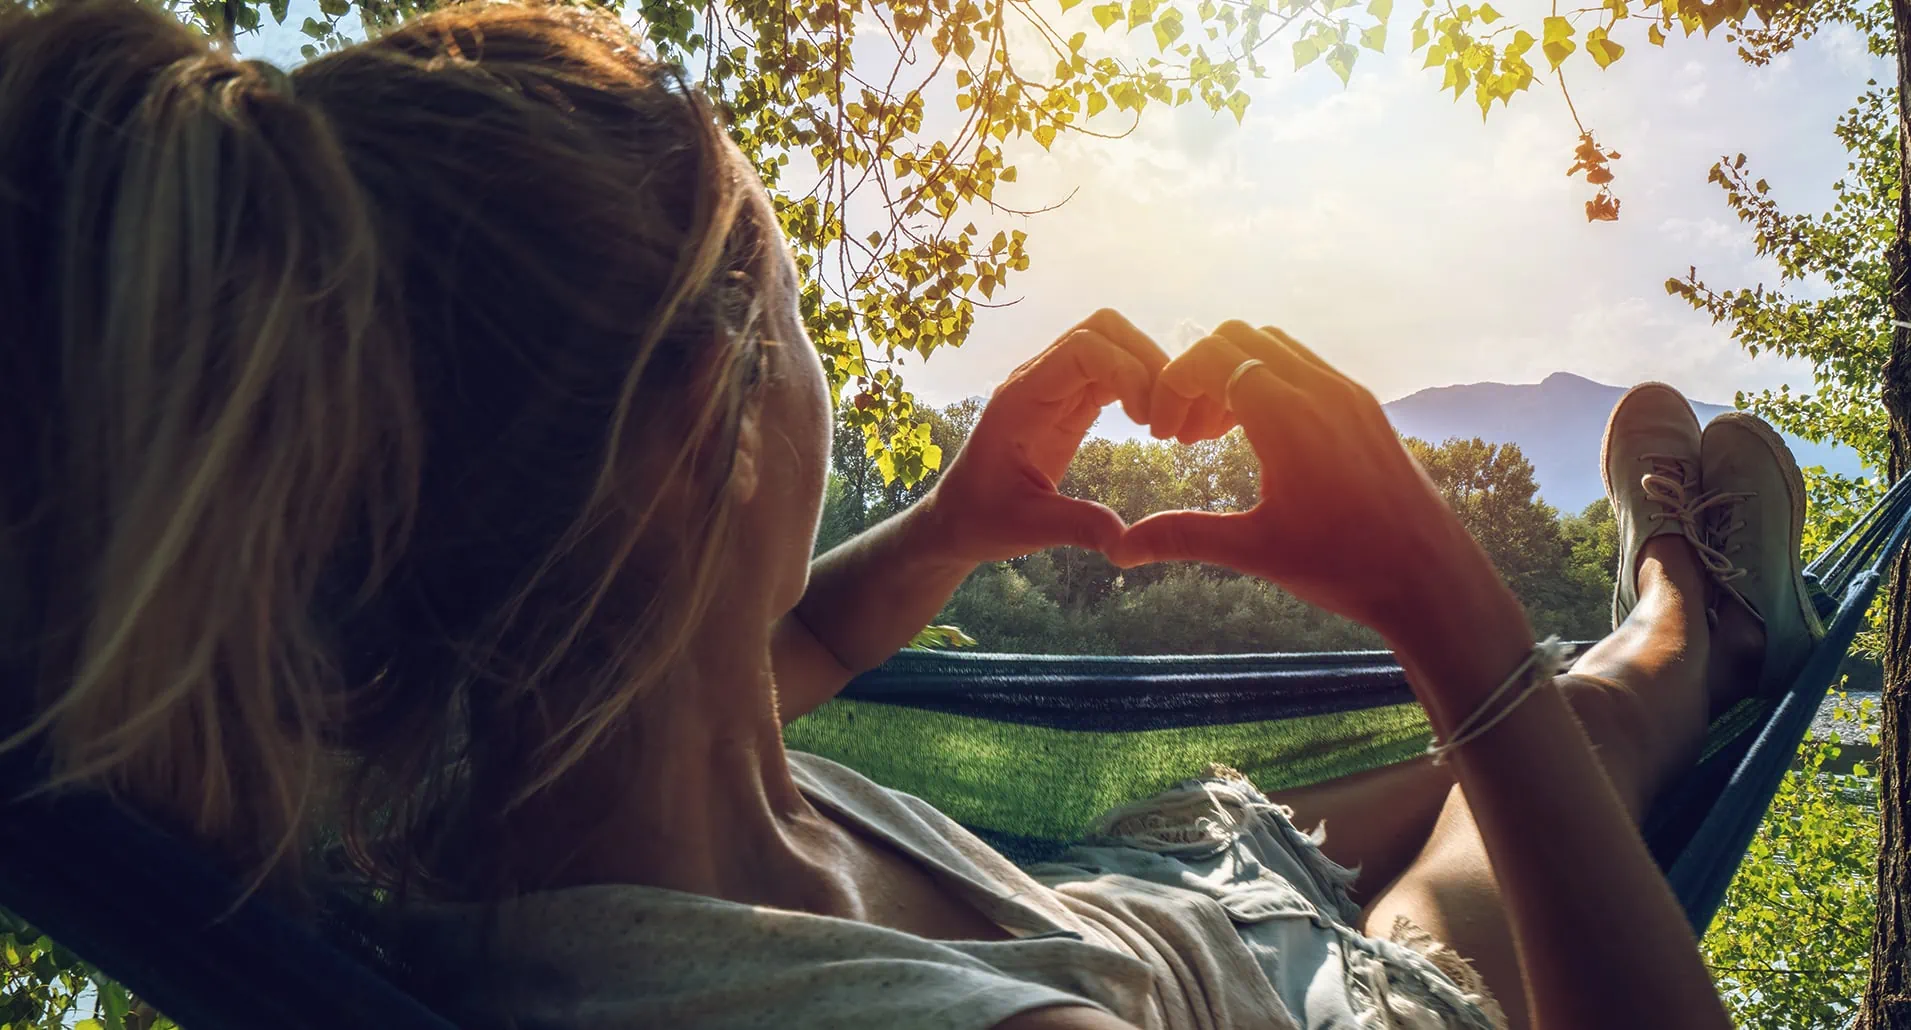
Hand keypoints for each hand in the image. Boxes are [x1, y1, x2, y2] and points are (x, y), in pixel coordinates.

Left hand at [922, 309, 1167, 563]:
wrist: (959, 516)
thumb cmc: (983, 519)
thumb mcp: (1027, 528)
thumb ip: (1075, 526)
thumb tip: (1126, 541)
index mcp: (1021, 399)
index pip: (1083, 348)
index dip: (1127, 372)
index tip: (1147, 422)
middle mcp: (1038, 380)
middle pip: (1103, 328)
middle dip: (1146, 360)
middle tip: (1168, 415)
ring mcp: (1055, 386)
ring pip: (1112, 343)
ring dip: (1149, 370)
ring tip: (1167, 421)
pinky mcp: (1071, 402)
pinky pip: (1113, 371)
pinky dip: (1141, 385)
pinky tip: (1153, 423)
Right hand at [1106, 321, 1518, 642]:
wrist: (1432, 577)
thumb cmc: (1346, 566)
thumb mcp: (1256, 551)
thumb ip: (1184, 536)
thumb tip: (1119, 550)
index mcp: (1289, 417)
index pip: (1211, 356)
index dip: (1173, 385)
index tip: (1162, 434)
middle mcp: (1321, 389)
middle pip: (1238, 336)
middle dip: (1198, 371)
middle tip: (1184, 432)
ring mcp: (1348, 393)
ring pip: (1274, 344)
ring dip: (1234, 372)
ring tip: (1217, 433)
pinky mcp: (1365, 406)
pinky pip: (1305, 365)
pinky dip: (1269, 380)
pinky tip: (1260, 437)